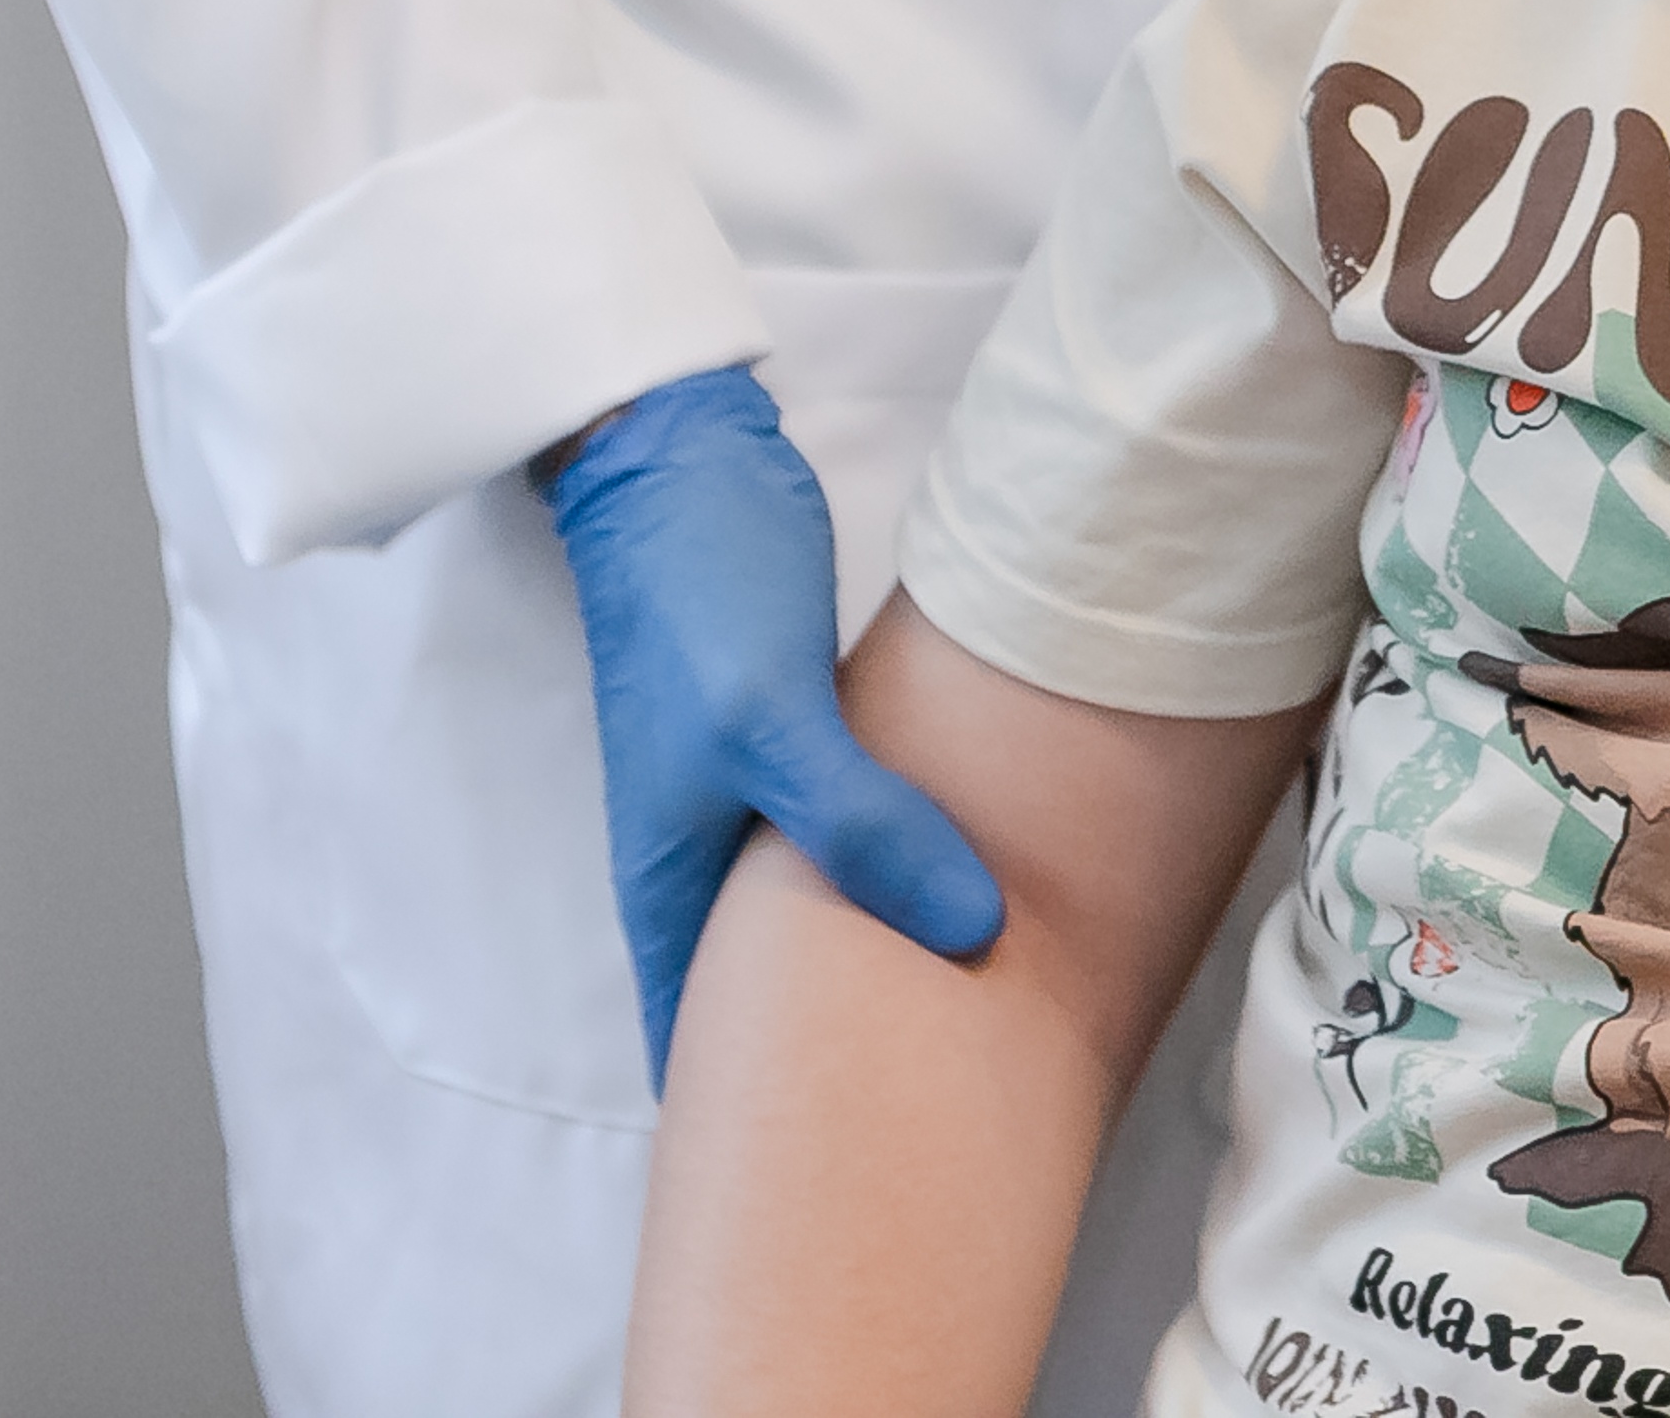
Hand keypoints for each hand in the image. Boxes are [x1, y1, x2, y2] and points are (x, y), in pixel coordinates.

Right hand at [543, 366, 1007, 1081]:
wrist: (676, 455)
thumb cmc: (698, 591)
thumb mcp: (772, 716)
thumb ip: (862, 824)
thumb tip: (970, 935)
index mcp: (675, 887)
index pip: (704, 1058)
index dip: (760, 1139)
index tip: (840, 1214)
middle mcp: (708, 863)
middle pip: (773, 1008)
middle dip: (842, 1081)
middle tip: (954, 1151)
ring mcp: (755, 801)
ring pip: (827, 925)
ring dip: (893, 973)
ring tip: (993, 1045)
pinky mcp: (805, 744)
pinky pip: (861, 845)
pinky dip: (912, 883)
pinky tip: (985, 901)